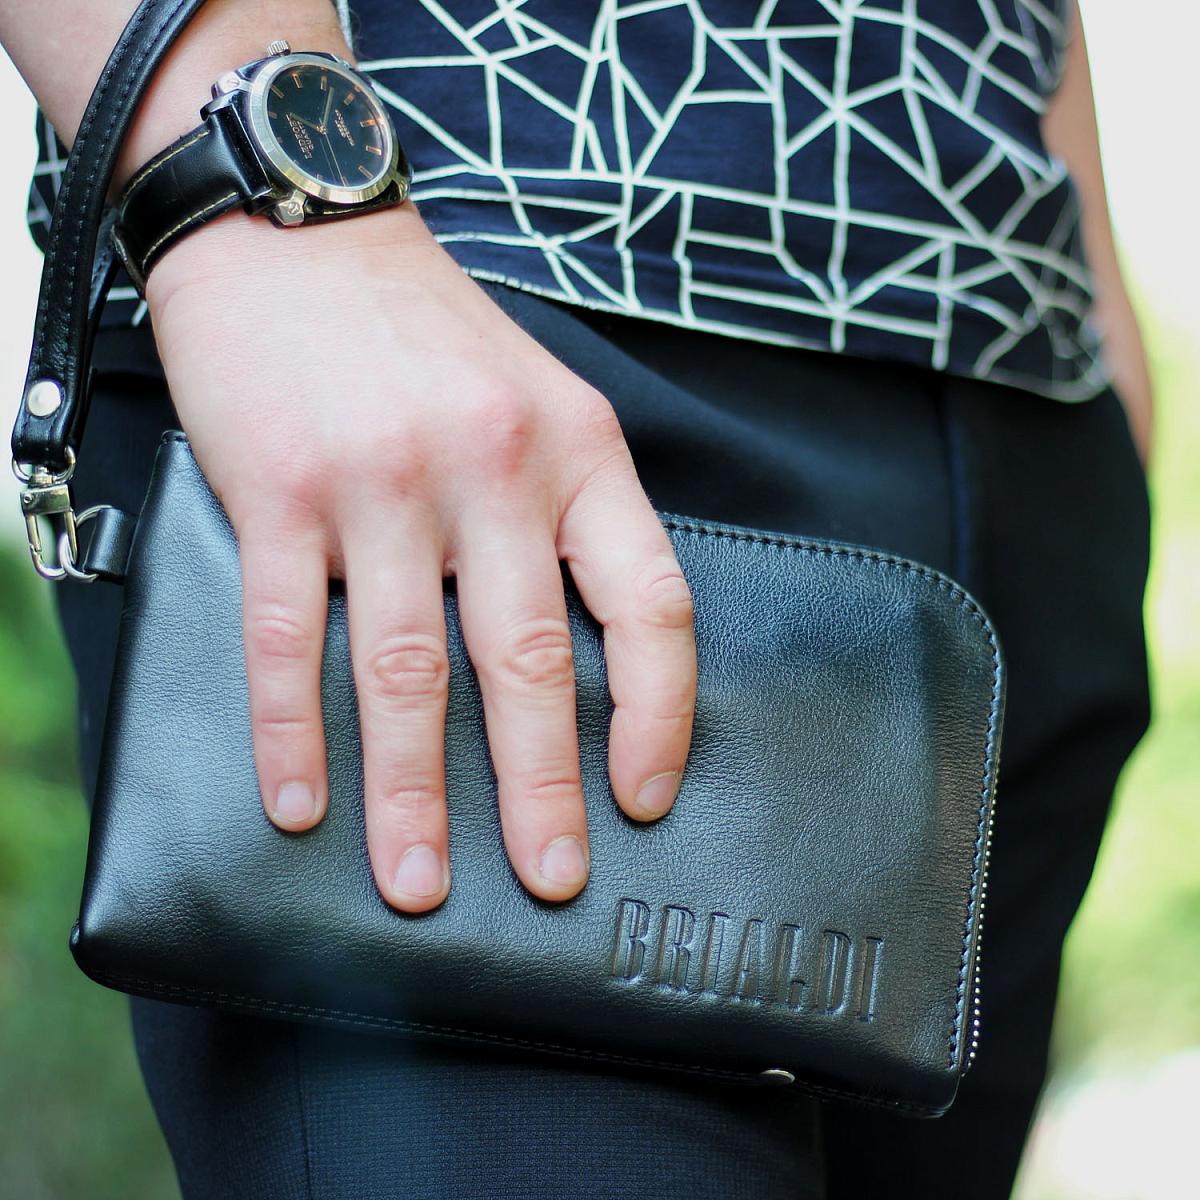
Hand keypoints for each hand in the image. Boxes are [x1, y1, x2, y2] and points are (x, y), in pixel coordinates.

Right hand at [144, 203, 697, 911]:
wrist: (300, 232)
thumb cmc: (431, 332)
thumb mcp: (545, 400)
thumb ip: (573, 514)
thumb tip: (589, 655)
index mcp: (578, 452)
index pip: (649, 604)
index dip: (658, 715)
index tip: (644, 795)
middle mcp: (490, 470)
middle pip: (527, 660)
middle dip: (540, 788)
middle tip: (550, 876)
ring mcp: (381, 484)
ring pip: (404, 670)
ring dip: (411, 792)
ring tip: (419, 878)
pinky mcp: (279, 493)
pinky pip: (288, 636)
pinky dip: (293, 731)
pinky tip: (305, 800)